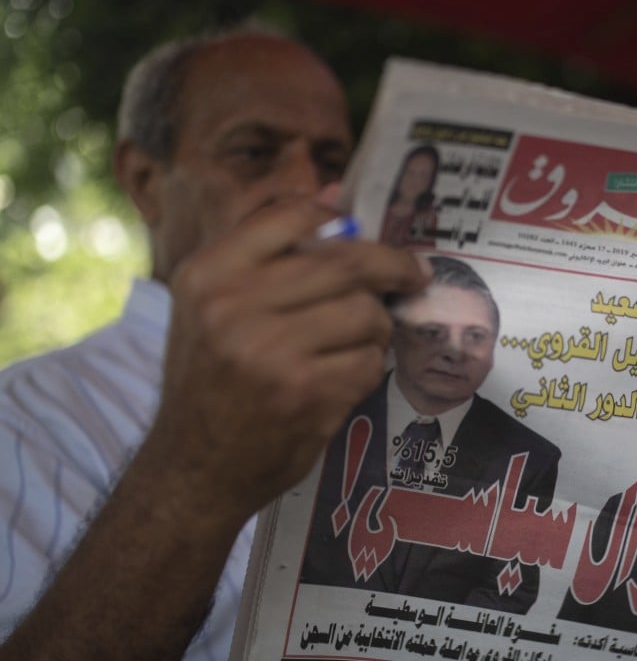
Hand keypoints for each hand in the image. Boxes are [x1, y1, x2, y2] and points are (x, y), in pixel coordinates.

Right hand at [145, 198, 429, 523]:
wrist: (194, 467)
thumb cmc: (212, 378)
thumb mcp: (211, 305)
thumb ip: (265, 252)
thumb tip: (334, 196)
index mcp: (208, 274)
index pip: (291, 215)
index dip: (339, 220)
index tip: (366, 233)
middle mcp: (233, 306)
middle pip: (348, 261)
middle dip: (393, 266)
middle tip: (415, 273)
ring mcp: (271, 352)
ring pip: (368, 313)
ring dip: (375, 328)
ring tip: (351, 344)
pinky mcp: (306, 394)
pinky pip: (369, 361)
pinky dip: (365, 368)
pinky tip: (339, 379)